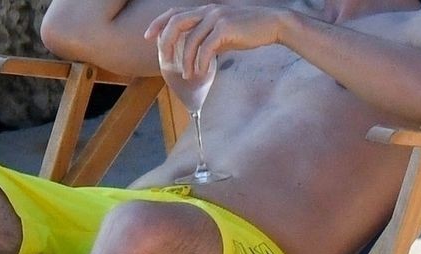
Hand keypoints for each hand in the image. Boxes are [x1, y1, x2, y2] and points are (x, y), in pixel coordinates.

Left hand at [147, 4, 288, 77]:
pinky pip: (206, 47)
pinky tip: (201, 72)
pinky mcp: (225, 28)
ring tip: (188, 75)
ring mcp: (216, 18)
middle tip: (165, 59)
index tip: (149, 37)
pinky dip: (200, 62)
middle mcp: (207, 10)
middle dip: (166, 41)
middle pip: (176, 22)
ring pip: (191, 39)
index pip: (174, 13)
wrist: (272, 24)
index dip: (159, 23)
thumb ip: (209, 39)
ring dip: (186, 60)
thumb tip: (198, 56)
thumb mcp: (224, 33)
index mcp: (204, 10)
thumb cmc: (249, 30)